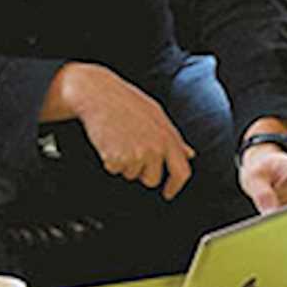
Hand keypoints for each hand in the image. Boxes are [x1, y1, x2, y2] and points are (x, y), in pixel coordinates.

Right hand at [60, 63, 195, 198]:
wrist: (97, 94)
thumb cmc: (125, 101)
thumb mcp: (156, 115)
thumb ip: (174, 138)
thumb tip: (189, 154)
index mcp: (168, 137)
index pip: (182, 172)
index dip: (175, 186)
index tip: (168, 193)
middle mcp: (156, 148)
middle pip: (152, 179)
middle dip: (142, 172)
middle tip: (130, 150)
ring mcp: (137, 154)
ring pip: (131, 174)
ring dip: (124, 163)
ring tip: (118, 138)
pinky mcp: (117, 158)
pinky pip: (114, 170)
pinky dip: (109, 160)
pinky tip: (108, 141)